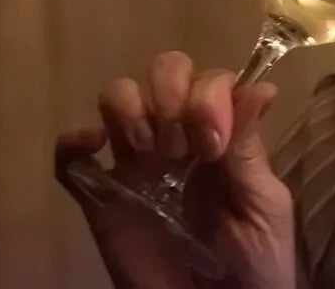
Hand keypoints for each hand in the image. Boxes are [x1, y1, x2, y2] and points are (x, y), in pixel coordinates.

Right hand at [55, 51, 294, 288]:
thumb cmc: (254, 263)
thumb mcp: (264, 207)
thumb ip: (251, 152)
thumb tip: (259, 88)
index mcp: (221, 135)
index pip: (210, 80)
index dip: (209, 96)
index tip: (214, 144)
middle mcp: (176, 138)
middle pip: (164, 71)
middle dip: (170, 90)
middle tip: (182, 144)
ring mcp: (135, 166)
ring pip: (117, 97)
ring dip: (129, 106)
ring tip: (147, 147)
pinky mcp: (101, 200)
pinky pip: (70, 160)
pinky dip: (71, 142)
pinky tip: (92, 146)